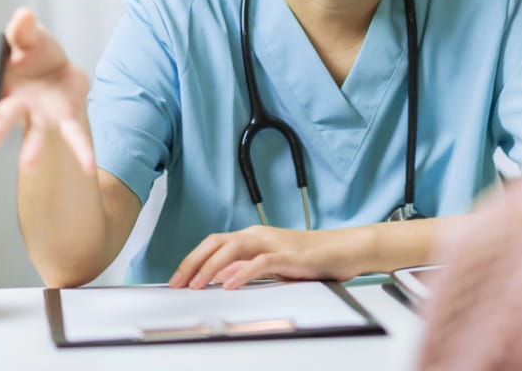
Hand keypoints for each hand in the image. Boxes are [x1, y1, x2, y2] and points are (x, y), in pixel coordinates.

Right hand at [0, 7, 93, 173]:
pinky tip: (89, 167)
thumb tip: (23, 16)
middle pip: (1, 120)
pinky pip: (73, 136)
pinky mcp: (64, 119)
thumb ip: (23, 31)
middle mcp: (14, 107)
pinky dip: (81, 151)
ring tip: (29, 165)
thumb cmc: (35, 54)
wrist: (60, 68)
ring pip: (33, 134)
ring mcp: (39, 117)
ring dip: (31, 149)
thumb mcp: (29, 37)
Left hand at [169, 224, 372, 289]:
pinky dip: (243, 273)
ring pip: (233, 248)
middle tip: (178, 283)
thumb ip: (247, 268)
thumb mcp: (272, 264)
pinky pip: (260, 262)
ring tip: (197, 286)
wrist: (343, 249)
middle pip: (217, 242)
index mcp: (254, 237)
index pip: (214, 243)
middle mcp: (260, 235)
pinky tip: (231, 286)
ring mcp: (273, 243)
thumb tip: (221, 277)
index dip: (192, 260)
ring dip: (211, 267)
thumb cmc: (311, 258)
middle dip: (193, 262)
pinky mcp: (288, 255)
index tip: (178, 279)